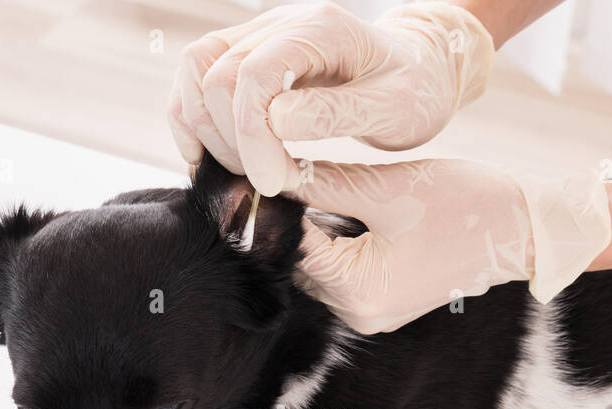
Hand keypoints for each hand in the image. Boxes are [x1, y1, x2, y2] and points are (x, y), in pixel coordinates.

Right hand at [168, 2, 494, 195]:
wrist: (419, 71)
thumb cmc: (414, 92)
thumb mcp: (394, 109)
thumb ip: (337, 113)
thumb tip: (277, 122)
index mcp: (321, 29)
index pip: (253, 74)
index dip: (252, 135)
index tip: (273, 183)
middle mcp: (281, 23)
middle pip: (214, 74)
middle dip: (232, 140)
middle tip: (267, 182)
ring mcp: (259, 35)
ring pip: (195, 70)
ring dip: (206, 130)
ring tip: (244, 172)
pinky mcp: (247, 55)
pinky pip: (196, 78)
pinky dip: (192, 119)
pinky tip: (211, 157)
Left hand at [288, 158, 611, 332]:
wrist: (523, 231)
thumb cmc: (465, 206)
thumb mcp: (387, 188)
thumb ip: (323, 183)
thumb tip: (273, 172)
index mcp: (357, 291)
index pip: (293, 246)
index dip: (277, 206)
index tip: (266, 171)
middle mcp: (358, 314)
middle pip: (302, 260)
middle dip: (298, 218)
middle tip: (295, 172)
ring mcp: (372, 313)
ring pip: (321, 264)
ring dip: (320, 229)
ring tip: (331, 189)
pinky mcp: (384, 302)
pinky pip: (345, 270)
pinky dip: (342, 241)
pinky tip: (356, 211)